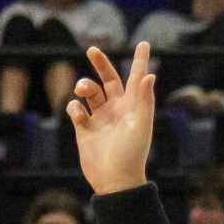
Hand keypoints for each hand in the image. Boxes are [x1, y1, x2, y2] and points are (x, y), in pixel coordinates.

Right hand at [67, 41, 156, 195]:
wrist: (114, 180)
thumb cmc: (132, 154)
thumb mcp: (140, 125)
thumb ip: (144, 100)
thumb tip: (150, 75)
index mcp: (133, 106)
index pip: (137, 78)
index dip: (140, 61)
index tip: (144, 43)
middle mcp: (117, 109)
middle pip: (107, 79)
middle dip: (100, 63)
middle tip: (92, 49)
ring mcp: (100, 119)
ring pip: (89, 92)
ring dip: (84, 85)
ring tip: (82, 91)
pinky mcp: (85, 129)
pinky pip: (76, 109)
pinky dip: (74, 107)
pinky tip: (78, 115)